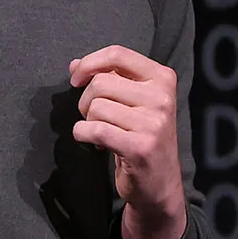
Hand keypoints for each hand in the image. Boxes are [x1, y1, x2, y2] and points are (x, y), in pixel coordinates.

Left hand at [67, 45, 185, 238]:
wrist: (160, 183)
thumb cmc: (143, 137)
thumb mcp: (134, 101)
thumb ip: (108, 78)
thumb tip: (74, 66)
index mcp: (163, 79)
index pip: (118, 54)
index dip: (90, 63)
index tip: (76, 79)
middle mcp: (162, 98)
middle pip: (101, 82)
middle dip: (87, 101)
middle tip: (96, 118)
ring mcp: (153, 123)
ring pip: (95, 107)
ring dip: (88, 122)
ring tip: (103, 134)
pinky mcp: (140, 147)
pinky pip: (94, 130)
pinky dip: (84, 136)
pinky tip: (97, 144)